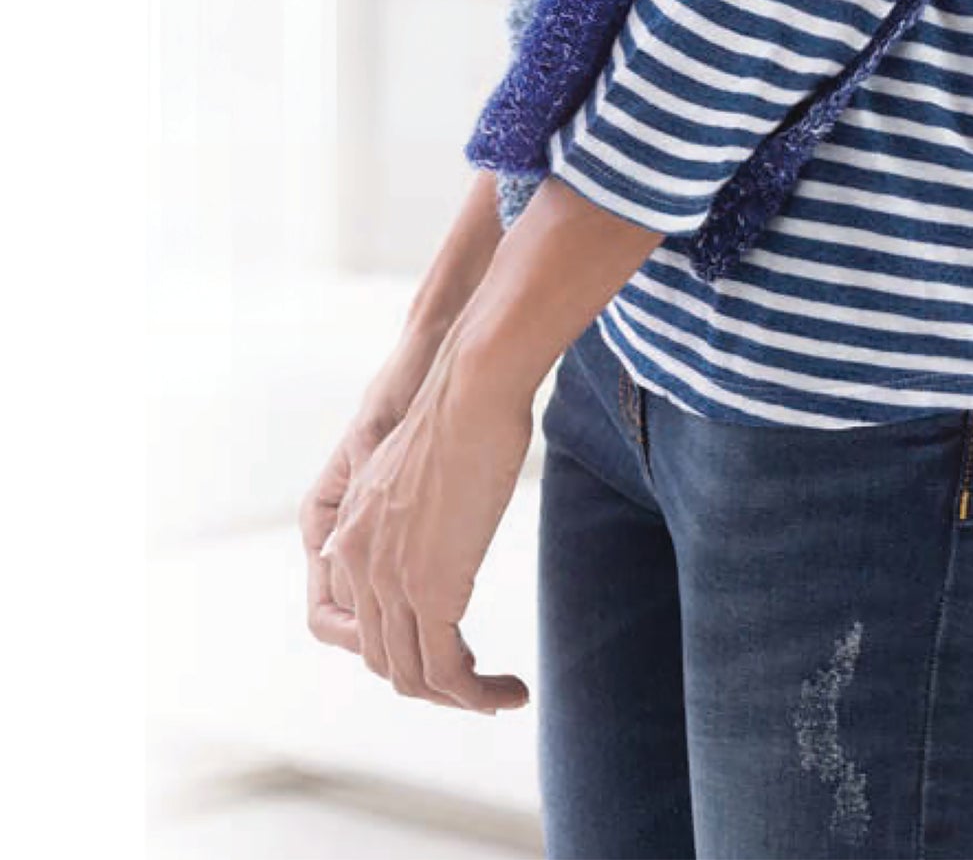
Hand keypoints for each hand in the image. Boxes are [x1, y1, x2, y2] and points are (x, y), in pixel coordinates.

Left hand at [303, 338, 533, 712]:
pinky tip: (511, 689)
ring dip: (458, 698)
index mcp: (349, 529)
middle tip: (478, 682)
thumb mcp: (408, 461)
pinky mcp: (431, 591)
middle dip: (431, 680)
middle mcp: (357, 561)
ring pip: (414, 676)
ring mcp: (390, 580)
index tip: (447, 650)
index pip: (357, 623)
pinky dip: (479, 694)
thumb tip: (408, 523)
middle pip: (384, 659)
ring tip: (499, 696)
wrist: (471, 387)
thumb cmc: (458, 406)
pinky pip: (449, 672)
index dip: (400, 647)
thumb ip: (395, 501)